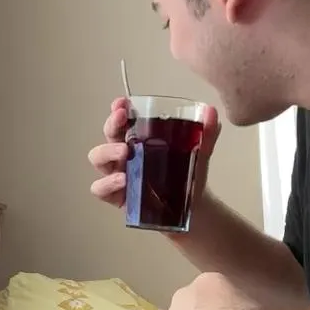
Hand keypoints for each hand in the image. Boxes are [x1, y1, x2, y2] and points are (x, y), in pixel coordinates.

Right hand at [86, 97, 220, 208]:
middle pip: (108, 134)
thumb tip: (211, 111)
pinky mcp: (116, 196)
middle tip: (121, 119)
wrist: (193, 207)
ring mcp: (118, 174)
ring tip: (124, 153)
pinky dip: (107, 183)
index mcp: (139, 138)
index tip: (122, 102)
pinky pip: (100, 188)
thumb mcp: (200, 151)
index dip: (118, 109)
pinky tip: (123, 181)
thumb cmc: (189, 173)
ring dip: (107, 152)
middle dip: (111, 124)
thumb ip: (206, 132)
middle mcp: (124, 153)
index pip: (122, 118)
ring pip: (98, 158)